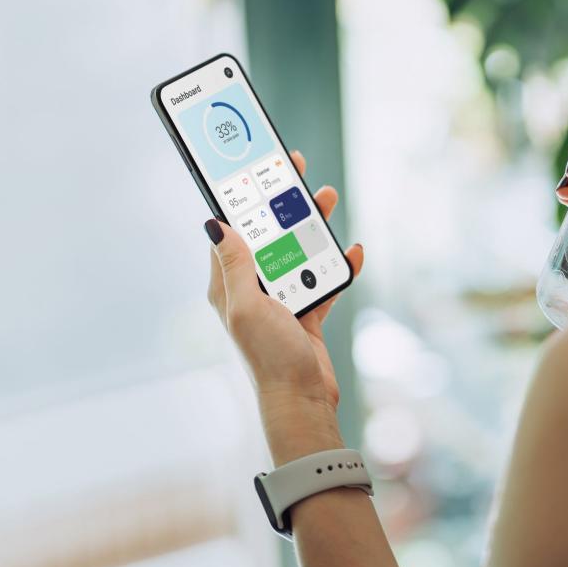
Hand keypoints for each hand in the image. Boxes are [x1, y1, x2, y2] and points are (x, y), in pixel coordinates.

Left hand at [205, 151, 363, 462]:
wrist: (302, 399)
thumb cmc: (269, 356)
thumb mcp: (248, 305)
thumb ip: (236, 263)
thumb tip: (214, 221)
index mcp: (228, 284)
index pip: (232, 229)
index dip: (241, 197)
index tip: (254, 167)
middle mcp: (252, 287)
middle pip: (268, 234)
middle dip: (282, 203)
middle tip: (295, 171)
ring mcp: (281, 299)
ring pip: (298, 250)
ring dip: (313, 227)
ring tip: (327, 199)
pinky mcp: (306, 311)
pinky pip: (323, 279)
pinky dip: (338, 264)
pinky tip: (353, 251)